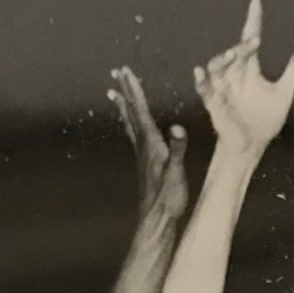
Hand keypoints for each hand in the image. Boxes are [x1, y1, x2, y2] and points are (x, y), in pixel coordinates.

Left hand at [110, 66, 187, 223]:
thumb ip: (177, 150)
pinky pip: (135, 135)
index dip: (134, 90)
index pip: (140, 111)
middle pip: (131, 113)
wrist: (157, 221)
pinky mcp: (145, 164)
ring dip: (124, 106)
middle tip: (117, 73)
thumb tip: (178, 128)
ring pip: (130, 123)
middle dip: (126, 92)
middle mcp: (143, 146)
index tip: (126, 71)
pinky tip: (132, 124)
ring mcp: (142, 155)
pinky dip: (131, 123)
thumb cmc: (168, 198)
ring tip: (115, 93)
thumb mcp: (177, 173)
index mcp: (151, 144)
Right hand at [194, 0, 293, 158]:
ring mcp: (223, 89)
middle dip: (243, 46)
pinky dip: (201, 81)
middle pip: (236, 54)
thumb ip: (293, 70)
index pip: (250, 40)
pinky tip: (199, 71)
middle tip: (255, 40)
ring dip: (224, 58)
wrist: (253, 146)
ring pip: (218, 67)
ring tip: (234, 52)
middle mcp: (234, 75)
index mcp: (250, 70)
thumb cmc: (264, 120)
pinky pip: (205, 90)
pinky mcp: (214, 104)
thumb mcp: (283, 93)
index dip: (253, 21)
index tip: (256, 2)